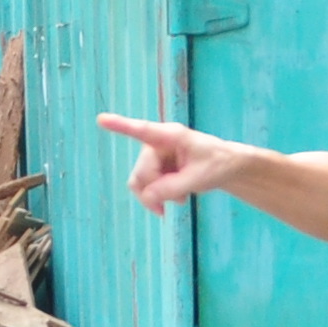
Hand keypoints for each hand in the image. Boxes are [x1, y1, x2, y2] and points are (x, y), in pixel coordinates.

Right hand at [96, 112, 238, 212]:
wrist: (225, 168)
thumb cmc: (216, 165)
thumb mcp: (199, 178)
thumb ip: (172, 188)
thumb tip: (148, 196)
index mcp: (171, 136)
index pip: (143, 131)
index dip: (121, 126)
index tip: (102, 119)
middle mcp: (157, 144)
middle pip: (142, 172)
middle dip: (153, 192)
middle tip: (170, 207)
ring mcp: (155, 156)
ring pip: (140, 182)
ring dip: (155, 196)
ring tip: (179, 200)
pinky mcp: (155, 168)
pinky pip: (146, 187)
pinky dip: (158, 197)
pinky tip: (177, 197)